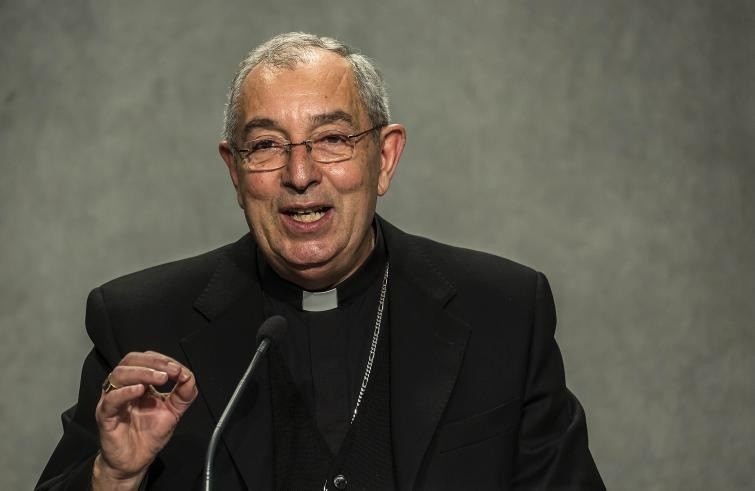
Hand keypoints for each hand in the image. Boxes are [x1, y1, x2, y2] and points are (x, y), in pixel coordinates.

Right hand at [92, 351, 197, 489]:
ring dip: (142, 372)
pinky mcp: (105, 416)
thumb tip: (189, 375)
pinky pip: (111, 400)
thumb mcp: (174, 411)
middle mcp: (123, 387)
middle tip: (171, 372)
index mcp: (139, 382)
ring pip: (119, 374)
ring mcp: (112, 400)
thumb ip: (184, 394)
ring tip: (161, 379)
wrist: (136, 461)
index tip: (178, 369)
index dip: (163, 360)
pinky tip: (140, 390)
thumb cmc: (150, 435)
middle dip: (153, 362)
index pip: (146, 359)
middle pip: (131, 361)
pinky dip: (125, 392)